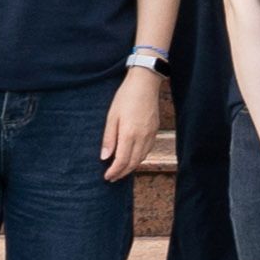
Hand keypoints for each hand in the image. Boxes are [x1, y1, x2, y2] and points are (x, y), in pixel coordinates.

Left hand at [96, 65, 164, 188]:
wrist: (145, 82)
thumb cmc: (125, 97)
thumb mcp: (112, 116)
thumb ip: (109, 138)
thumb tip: (105, 157)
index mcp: (129, 134)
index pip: (122, 161)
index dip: (114, 171)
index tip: (107, 177)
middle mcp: (142, 137)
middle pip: (133, 163)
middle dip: (122, 173)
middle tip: (112, 177)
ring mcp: (151, 134)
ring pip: (141, 158)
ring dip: (131, 167)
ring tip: (121, 170)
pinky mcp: (155, 130)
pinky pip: (147, 150)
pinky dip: (139, 158)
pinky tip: (132, 157)